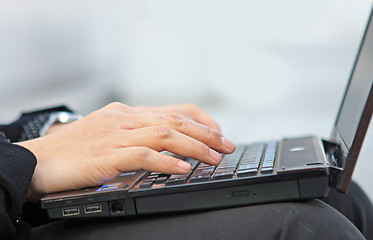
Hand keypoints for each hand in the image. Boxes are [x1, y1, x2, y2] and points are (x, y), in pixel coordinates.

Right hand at [17, 102, 234, 199]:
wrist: (40, 159)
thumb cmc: (76, 149)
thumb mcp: (111, 133)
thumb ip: (138, 135)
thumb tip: (169, 146)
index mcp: (129, 112)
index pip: (175, 109)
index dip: (201, 121)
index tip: (218, 133)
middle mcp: (126, 118)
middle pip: (176, 120)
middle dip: (207, 134)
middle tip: (228, 145)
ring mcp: (117, 134)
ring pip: (165, 134)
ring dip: (194, 147)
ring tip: (214, 158)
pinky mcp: (107, 153)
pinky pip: (143, 155)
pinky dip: (166, 162)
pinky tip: (183, 169)